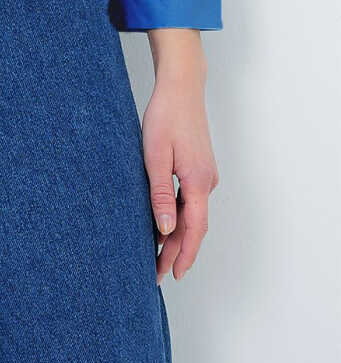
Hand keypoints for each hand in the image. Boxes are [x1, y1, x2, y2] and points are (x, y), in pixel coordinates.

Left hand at [141, 57, 219, 284]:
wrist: (181, 87)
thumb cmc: (165, 117)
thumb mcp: (155, 156)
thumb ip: (161, 194)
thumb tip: (166, 229)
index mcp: (198, 182)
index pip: (194, 230)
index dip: (184, 255)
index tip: (174, 275)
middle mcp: (207, 181)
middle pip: (194, 226)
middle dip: (177, 251)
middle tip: (158, 274)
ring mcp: (205, 174)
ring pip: (193, 214)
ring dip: (177, 235)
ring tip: (157, 255)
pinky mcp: (199, 167)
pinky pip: (191, 200)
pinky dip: (179, 216)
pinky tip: (164, 223)